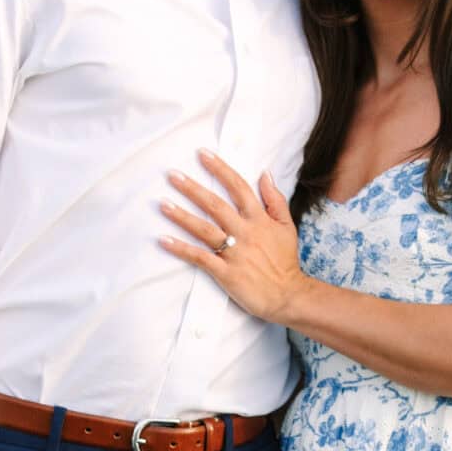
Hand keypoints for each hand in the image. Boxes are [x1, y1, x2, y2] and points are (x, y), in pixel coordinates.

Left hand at [160, 151, 308, 324]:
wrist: (288, 295)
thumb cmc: (286, 261)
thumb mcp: (287, 226)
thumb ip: (275, 199)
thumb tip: (265, 174)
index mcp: (259, 219)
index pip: (238, 187)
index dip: (220, 169)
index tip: (203, 155)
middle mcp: (245, 232)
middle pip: (215, 205)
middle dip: (192, 189)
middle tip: (172, 175)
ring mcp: (234, 253)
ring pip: (204, 229)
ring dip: (182, 216)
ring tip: (162, 204)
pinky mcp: (225, 273)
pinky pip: (200, 258)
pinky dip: (181, 249)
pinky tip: (164, 240)